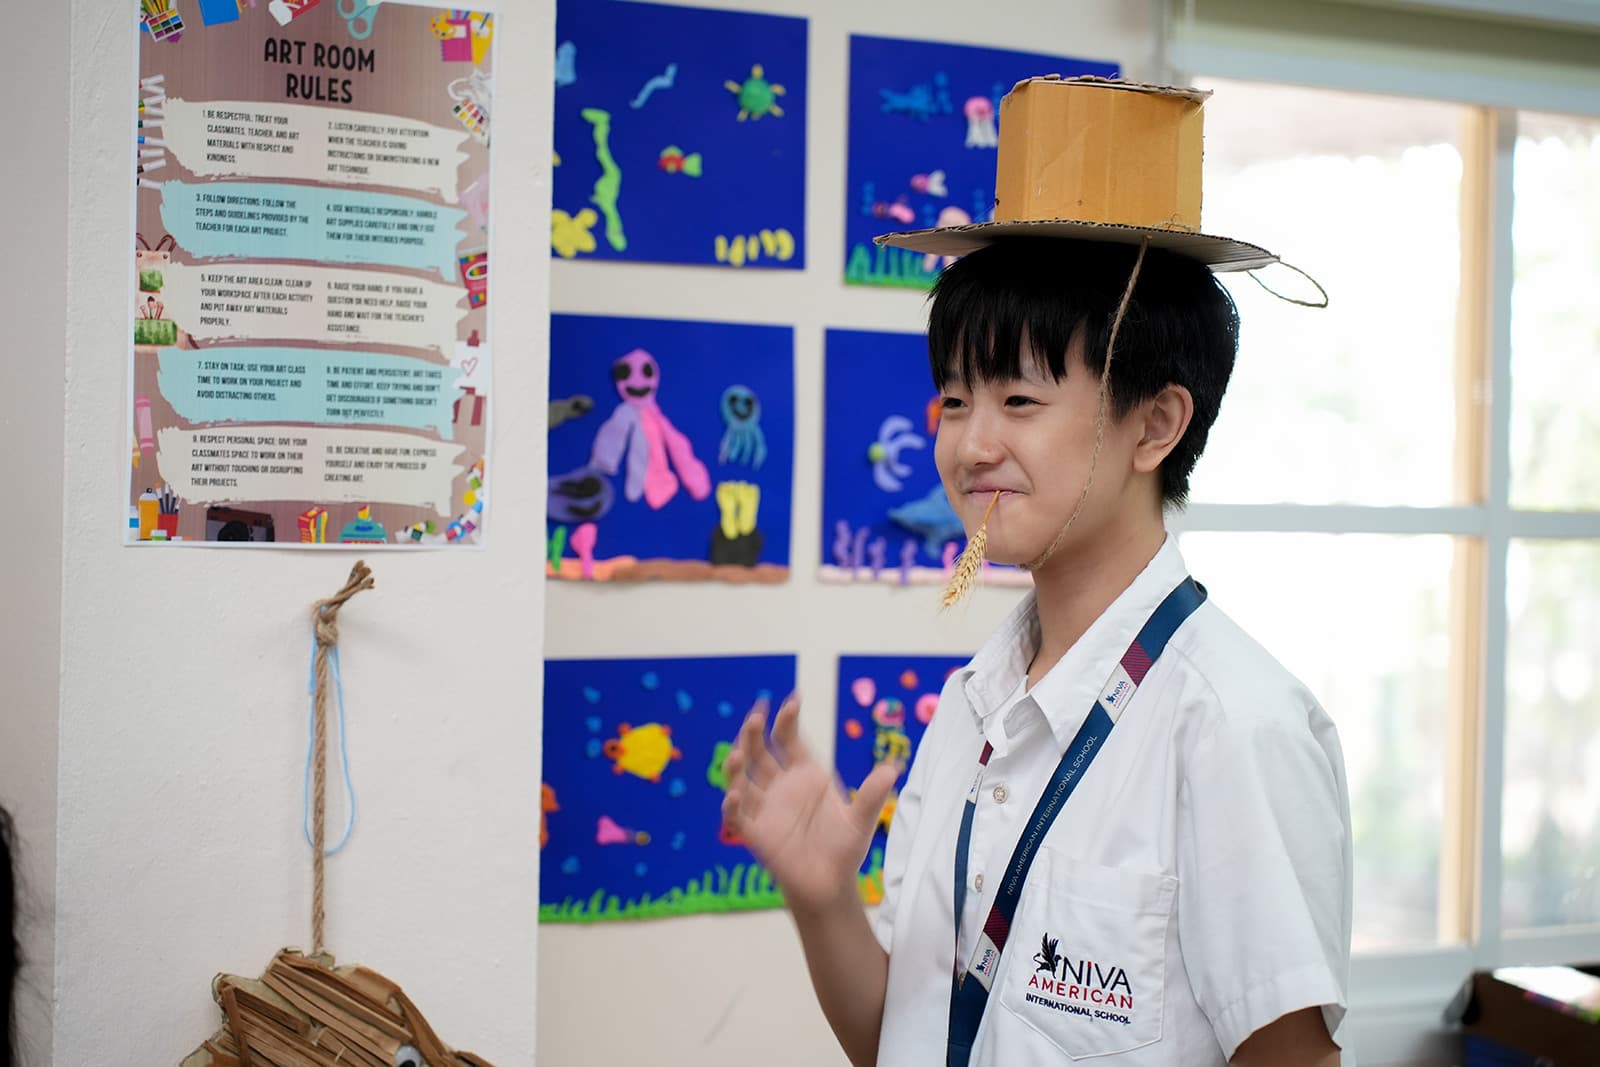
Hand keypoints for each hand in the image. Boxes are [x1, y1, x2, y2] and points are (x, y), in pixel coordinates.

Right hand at [722, 694, 901, 913]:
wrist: (830, 886)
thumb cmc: (844, 849)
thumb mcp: (861, 820)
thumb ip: (871, 795)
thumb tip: (893, 768)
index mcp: (805, 774)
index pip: (789, 739)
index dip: (787, 719)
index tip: (792, 700)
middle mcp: (781, 785)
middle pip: (760, 751)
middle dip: (754, 733)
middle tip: (756, 715)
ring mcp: (765, 807)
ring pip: (741, 778)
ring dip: (736, 764)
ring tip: (738, 753)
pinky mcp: (755, 832)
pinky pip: (737, 816)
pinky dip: (732, 805)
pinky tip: (736, 795)